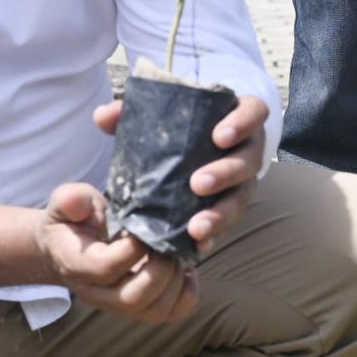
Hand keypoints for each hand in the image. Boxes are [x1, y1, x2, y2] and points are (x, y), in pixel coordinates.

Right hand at [34, 182, 198, 322]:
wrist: (68, 248)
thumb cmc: (72, 221)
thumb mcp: (65, 202)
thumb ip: (70, 199)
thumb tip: (81, 205)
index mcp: (77, 266)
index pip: (107, 268)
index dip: (133, 249)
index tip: (143, 228)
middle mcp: (97, 294)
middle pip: (133, 298)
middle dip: (161, 269)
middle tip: (167, 243)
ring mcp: (118, 306)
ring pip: (154, 311)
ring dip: (176, 281)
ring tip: (177, 254)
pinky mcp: (139, 309)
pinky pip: (170, 314)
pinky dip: (186, 294)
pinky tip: (186, 270)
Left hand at [93, 94, 269, 258]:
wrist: (182, 152)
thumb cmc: (175, 127)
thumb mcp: (156, 116)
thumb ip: (129, 112)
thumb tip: (103, 116)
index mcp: (237, 116)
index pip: (254, 112)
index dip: (242, 123)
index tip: (218, 136)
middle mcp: (246, 149)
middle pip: (250, 160)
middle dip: (226, 173)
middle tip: (198, 184)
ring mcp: (243, 181)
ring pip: (241, 198)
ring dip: (221, 213)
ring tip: (196, 227)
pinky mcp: (231, 206)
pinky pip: (228, 223)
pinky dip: (214, 235)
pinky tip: (198, 245)